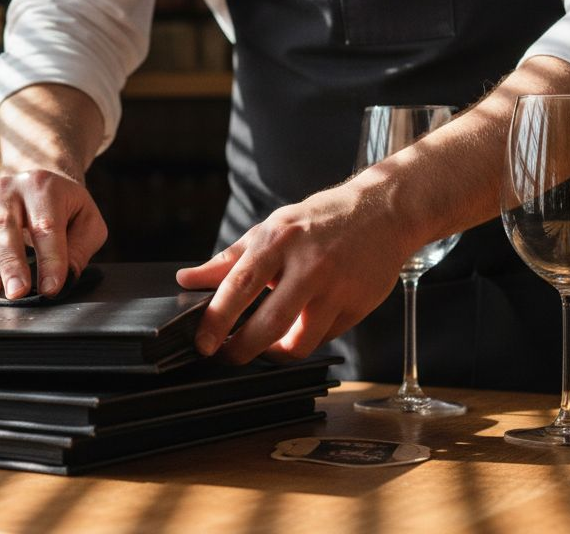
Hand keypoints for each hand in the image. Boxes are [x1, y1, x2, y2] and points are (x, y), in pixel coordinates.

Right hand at [0, 170, 108, 298]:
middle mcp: (6, 191)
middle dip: (10, 262)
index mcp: (42, 188)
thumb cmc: (66, 208)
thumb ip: (79, 249)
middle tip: (17, 292)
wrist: (42, 183)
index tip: (51, 289)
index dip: (49, 260)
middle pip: (3, 226)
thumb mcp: (87, 221)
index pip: (45, 226)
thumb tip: (62, 279)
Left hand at [176, 176, 417, 362]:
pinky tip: (298, 328)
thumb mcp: (269, 229)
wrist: (382, 212)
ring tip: (261, 348)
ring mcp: (337, 288)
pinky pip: (324, 338)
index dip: (217, 320)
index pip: (239, 286)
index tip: (202, 344)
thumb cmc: (317, 221)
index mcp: (278, 241)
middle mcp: (309, 265)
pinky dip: (305, 339)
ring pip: (299, 343)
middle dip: (241, 351)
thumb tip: (187, 279)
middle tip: (226, 357)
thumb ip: (227, 260)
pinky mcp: (359, 306)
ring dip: (274, 354)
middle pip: (269, 324)